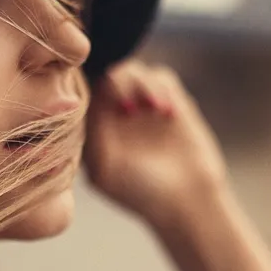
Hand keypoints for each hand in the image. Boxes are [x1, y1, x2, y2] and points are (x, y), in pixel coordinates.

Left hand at [82, 59, 228, 230]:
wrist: (188, 200)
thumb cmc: (141, 192)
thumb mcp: (105, 170)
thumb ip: (91, 135)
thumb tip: (84, 102)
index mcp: (93, 128)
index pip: (82, 92)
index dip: (91, 91)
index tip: (111, 112)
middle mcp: (113, 113)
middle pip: (105, 74)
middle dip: (119, 84)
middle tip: (131, 109)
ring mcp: (141, 104)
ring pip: (132, 69)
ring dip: (142, 84)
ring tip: (155, 110)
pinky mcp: (170, 100)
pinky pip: (160, 76)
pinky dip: (162, 89)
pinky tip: (168, 114)